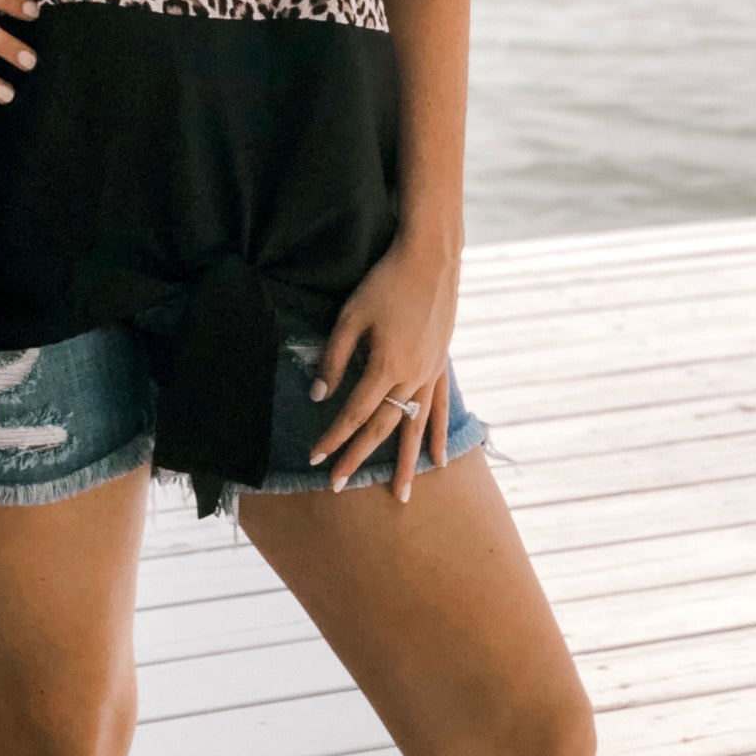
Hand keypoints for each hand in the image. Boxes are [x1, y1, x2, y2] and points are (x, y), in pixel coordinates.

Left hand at [306, 233, 461, 501]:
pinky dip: (438, 437)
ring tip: (401, 495)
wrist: (430, 259)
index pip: (353, 413)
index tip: (315, 458)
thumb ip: (334, 356)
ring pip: (414, 427)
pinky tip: (439, 461)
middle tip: (339, 486)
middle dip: (358, 458)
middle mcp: (411, 378)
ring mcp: (430, 374)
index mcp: (385, 366)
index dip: (333, 437)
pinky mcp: (441, 366)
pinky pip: (440, 410)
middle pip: (381, 428)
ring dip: (406, 463)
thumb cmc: (384, 282)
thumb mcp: (350, 315)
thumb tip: (319, 395)